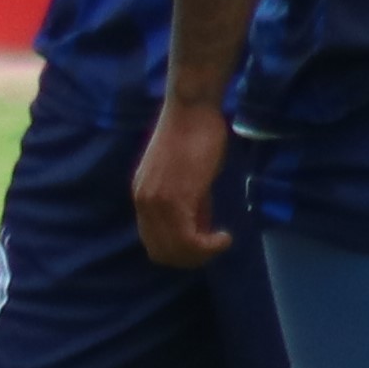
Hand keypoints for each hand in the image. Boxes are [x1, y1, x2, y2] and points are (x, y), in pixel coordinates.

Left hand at [129, 93, 231, 266]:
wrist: (191, 108)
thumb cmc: (194, 134)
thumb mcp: (188, 177)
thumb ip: (190, 205)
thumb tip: (201, 230)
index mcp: (143, 196)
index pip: (153, 242)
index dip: (180, 252)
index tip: (203, 244)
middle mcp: (144, 202)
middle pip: (162, 253)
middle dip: (191, 259)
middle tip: (214, 247)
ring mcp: (157, 202)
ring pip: (176, 250)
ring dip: (202, 255)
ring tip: (221, 241)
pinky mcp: (176, 198)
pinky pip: (189, 240)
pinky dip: (209, 246)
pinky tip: (225, 237)